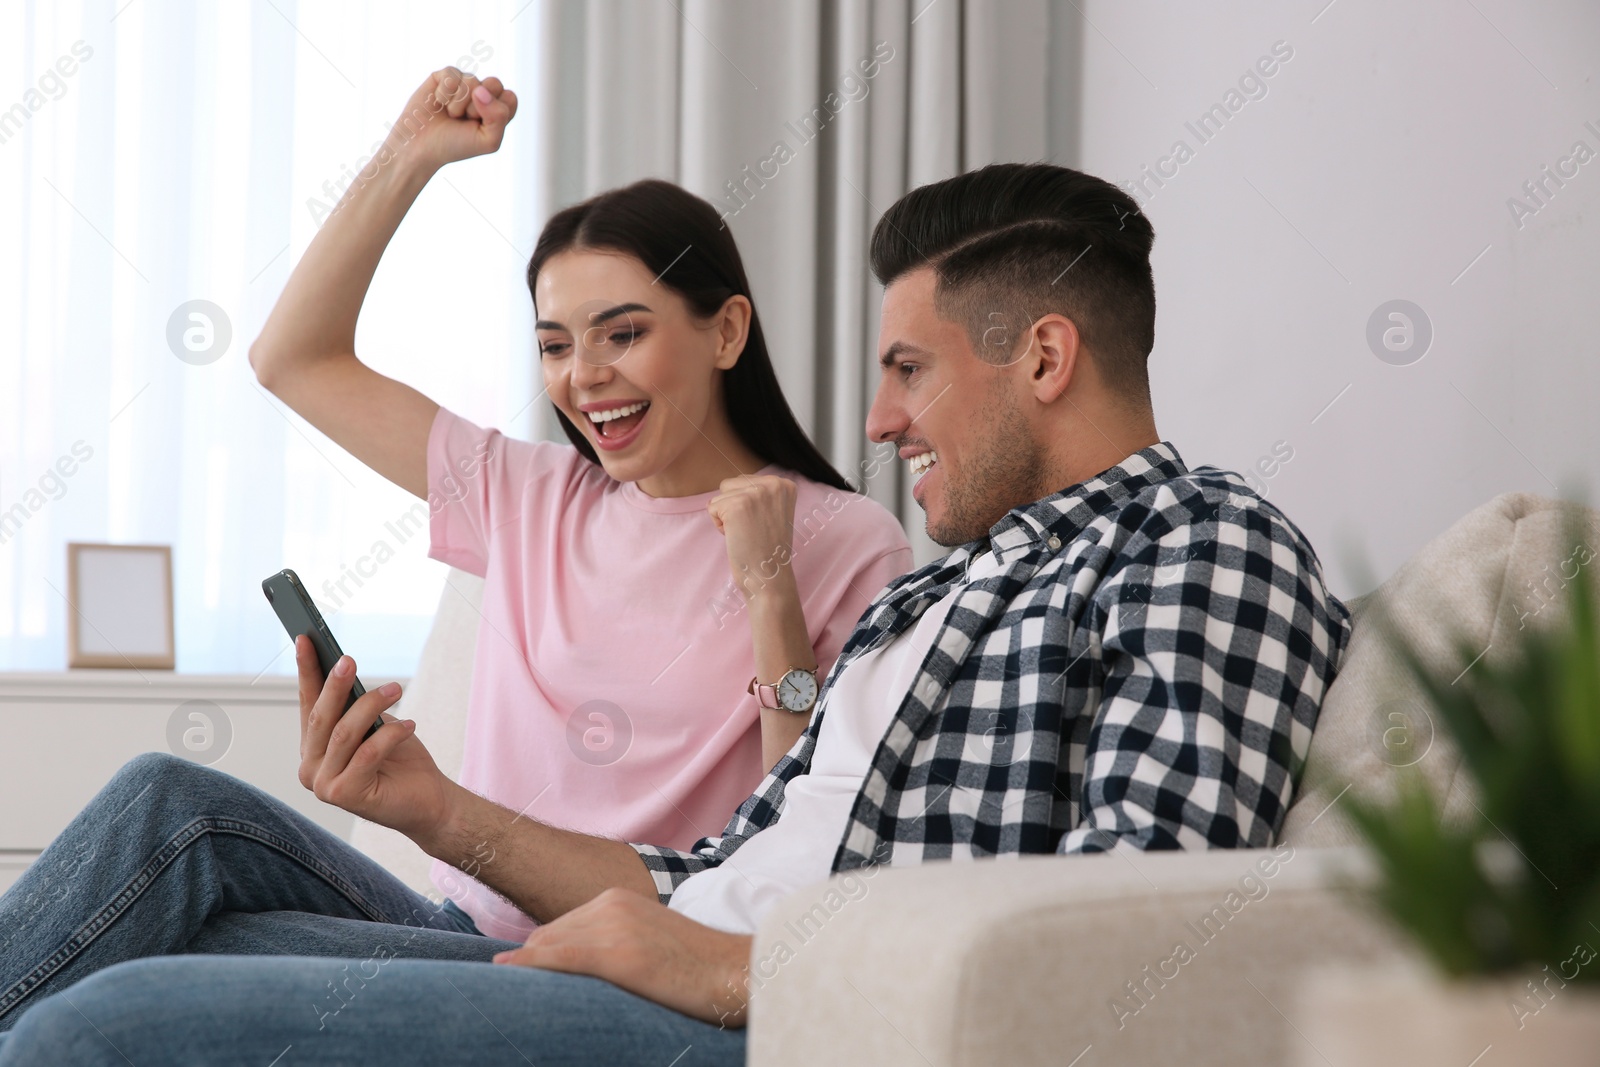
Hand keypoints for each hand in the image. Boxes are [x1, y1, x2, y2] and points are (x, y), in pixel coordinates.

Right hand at [294, 635, 453, 840]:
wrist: (428, 801)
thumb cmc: (401, 761)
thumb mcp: (376, 726)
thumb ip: (354, 707)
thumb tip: (343, 670)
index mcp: (314, 748)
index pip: (308, 703)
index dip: (307, 671)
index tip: (305, 639)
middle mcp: (311, 767)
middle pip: (321, 718)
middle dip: (334, 685)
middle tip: (348, 660)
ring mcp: (324, 785)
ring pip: (344, 734)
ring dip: (371, 706)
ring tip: (395, 689)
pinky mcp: (344, 796)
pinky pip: (367, 754)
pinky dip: (390, 735)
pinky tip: (409, 724)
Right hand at [383, 66, 517, 171]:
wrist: (421, 146)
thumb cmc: (456, 145)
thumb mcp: (488, 141)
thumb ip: (499, 117)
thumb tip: (481, 89)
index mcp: (498, 108)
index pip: (510, 98)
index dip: (495, 113)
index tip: (481, 125)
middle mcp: (483, 92)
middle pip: (494, 83)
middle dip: (478, 107)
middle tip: (465, 119)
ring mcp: (464, 82)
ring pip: (471, 80)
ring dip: (458, 104)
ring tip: (451, 114)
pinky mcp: (444, 75)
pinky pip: (452, 75)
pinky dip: (444, 94)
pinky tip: (438, 103)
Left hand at [492, 888, 753, 1027]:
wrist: (739, 971)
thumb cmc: (700, 968)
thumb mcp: (650, 942)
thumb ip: (614, 942)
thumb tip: (575, 968)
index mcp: (618, 898)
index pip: (558, 928)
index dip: (538, 958)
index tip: (520, 979)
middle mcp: (612, 904)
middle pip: (546, 936)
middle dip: (529, 964)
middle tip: (510, 996)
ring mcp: (614, 927)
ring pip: (547, 948)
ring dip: (526, 970)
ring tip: (504, 997)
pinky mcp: (619, 955)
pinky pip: (560, 960)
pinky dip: (529, 968)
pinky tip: (506, 975)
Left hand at [707, 474, 799, 603]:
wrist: (769, 576)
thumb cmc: (767, 549)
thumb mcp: (773, 512)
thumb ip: (759, 493)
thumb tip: (726, 483)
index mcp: (784, 484)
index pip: (746, 481)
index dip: (747, 506)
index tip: (763, 525)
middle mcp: (773, 483)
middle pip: (731, 484)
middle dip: (734, 508)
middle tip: (753, 530)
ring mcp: (755, 493)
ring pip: (720, 496)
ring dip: (726, 516)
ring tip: (745, 533)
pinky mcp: (736, 505)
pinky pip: (711, 508)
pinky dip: (719, 525)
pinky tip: (738, 538)